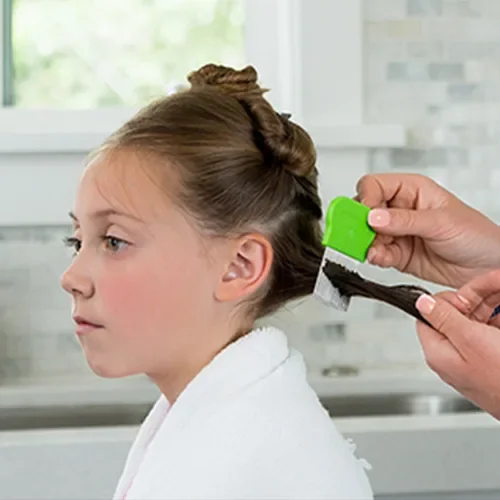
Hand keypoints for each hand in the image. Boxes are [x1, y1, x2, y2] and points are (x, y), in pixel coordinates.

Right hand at [356, 173, 499, 287]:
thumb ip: (404, 220)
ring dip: (366, 243)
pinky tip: (380, 258)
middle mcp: (399, 209)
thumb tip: (374, 217)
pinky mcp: (395, 254)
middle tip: (359, 235)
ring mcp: (396, 232)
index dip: (364, 198)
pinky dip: (374, 257)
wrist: (487, 267)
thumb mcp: (441, 222)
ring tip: (374, 250)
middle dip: (360, 223)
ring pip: (366, 234)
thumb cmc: (475, 235)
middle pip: (364, 210)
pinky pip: (376, 253)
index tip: (363, 215)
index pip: (374, 186)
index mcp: (411, 190)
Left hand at [415, 271, 499, 418]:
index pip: (428, 317)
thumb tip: (421, 303)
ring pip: (479, 320)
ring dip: (493, 302)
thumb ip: (444, 318)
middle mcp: (454, 356)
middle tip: (496, 282)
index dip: (446, 301)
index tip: (467, 295)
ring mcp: (476, 358)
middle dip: (479, 296)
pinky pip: (493, 331)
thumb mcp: (470, 340)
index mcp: (439, 353)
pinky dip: (499, 318)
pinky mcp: (494, 359)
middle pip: (458, 315)